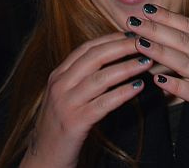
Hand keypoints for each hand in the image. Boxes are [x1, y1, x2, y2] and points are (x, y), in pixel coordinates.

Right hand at [24, 31, 149, 167]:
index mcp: (58, 75)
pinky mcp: (75, 122)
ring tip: (145, 62)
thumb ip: (81, 78)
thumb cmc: (59, 126)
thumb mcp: (65, 96)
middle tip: (142, 42)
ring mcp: (66, 103)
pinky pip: (103, 103)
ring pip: (100, 78)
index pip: (86, 48)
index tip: (130, 34)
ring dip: (126, 68)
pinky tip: (137, 87)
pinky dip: (122, 93)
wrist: (43, 157)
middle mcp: (60, 85)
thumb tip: (111, 61)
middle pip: (94, 58)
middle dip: (121, 47)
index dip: (110, 38)